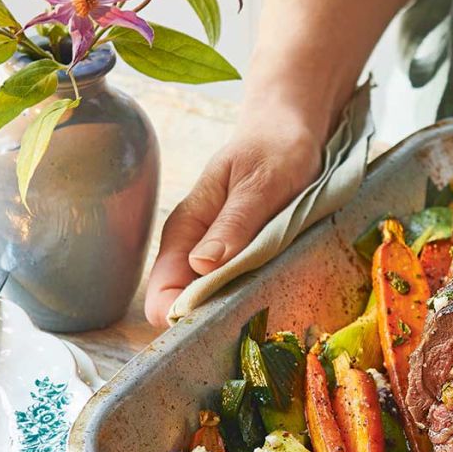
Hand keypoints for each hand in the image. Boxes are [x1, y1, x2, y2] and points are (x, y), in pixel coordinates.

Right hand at [144, 100, 321, 326]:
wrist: (289, 129)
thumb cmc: (274, 148)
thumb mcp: (260, 183)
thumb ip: (234, 223)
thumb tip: (201, 266)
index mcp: (187, 228)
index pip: (164, 290)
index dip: (183, 315)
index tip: (217, 323)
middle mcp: (193, 247)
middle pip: (184, 304)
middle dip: (210, 319)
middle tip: (250, 319)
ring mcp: (216, 254)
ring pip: (211, 301)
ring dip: (233, 310)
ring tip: (265, 308)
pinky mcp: (240, 257)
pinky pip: (235, 288)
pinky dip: (250, 296)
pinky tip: (273, 295)